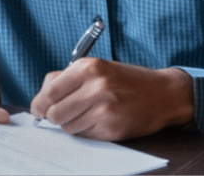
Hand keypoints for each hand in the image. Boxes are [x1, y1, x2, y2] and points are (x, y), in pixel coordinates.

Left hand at [30, 58, 192, 140]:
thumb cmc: (127, 80)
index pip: (49, 92)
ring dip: (72, 124)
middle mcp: (96, 86)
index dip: (39, 104)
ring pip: (67, 127)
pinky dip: (87, 131)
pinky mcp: (111, 128)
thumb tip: (41, 99)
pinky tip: (101, 120)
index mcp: (88, 67)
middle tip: (62, 114)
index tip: (39, 109)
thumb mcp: (98, 68)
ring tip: (89, 113)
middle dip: (54, 117)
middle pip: (54, 113)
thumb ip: (68, 79)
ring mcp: (104, 108)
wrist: (163, 93)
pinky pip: (84, 135)